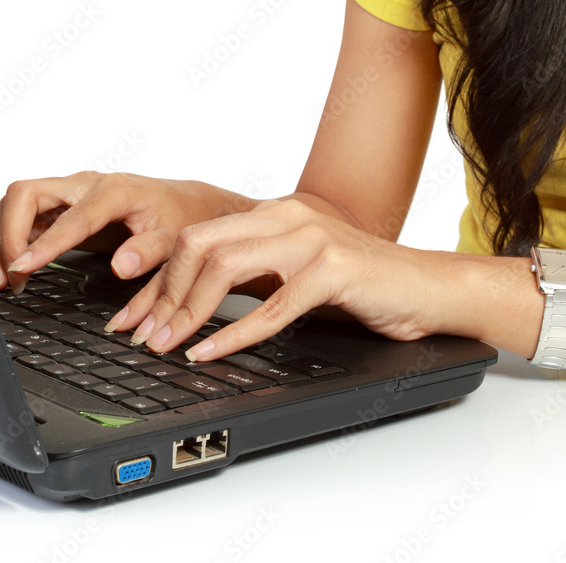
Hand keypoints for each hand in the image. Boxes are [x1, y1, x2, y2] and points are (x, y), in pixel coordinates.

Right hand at [0, 171, 236, 292]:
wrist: (185, 203)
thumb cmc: (179, 218)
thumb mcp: (173, 238)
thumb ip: (148, 251)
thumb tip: (122, 266)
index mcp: (113, 191)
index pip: (68, 216)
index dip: (43, 243)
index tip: (22, 267)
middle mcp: (85, 186)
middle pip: (25, 195)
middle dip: (8, 234)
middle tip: (9, 276)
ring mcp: (71, 194)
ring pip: (18, 204)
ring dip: (2, 239)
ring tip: (2, 280)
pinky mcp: (64, 207)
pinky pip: (24, 216)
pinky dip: (7, 239)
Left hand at [104, 199, 447, 360]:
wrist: (429, 287)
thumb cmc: (366, 286)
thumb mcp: (299, 271)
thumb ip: (256, 272)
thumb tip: (197, 302)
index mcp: (276, 213)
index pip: (198, 237)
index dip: (160, 279)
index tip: (136, 315)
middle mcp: (289, 216)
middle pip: (200, 245)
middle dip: (162, 293)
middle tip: (142, 334)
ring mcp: (312, 239)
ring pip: (226, 268)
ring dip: (188, 313)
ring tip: (168, 345)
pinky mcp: (334, 270)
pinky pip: (271, 306)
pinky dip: (233, 334)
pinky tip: (209, 352)